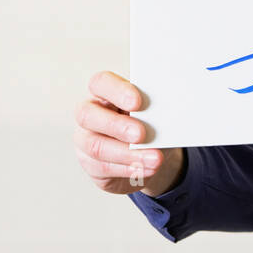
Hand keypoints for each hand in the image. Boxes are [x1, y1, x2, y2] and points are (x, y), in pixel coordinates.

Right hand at [74, 71, 183, 195]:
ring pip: (96, 146)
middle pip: (87, 114)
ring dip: (128, 154)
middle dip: (117, 125)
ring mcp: (85, 140)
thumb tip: (167, 116)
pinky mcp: (90, 164)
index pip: (100, 83)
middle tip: (141, 134)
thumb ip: (155, 113)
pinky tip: (148, 169)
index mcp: (106, 93)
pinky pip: (104, 167)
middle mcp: (90, 114)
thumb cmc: (152, 127)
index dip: (117, 91)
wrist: (153, 156)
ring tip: (156, 159)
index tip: (138, 102)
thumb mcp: (156, 117)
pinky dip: (129, 169)